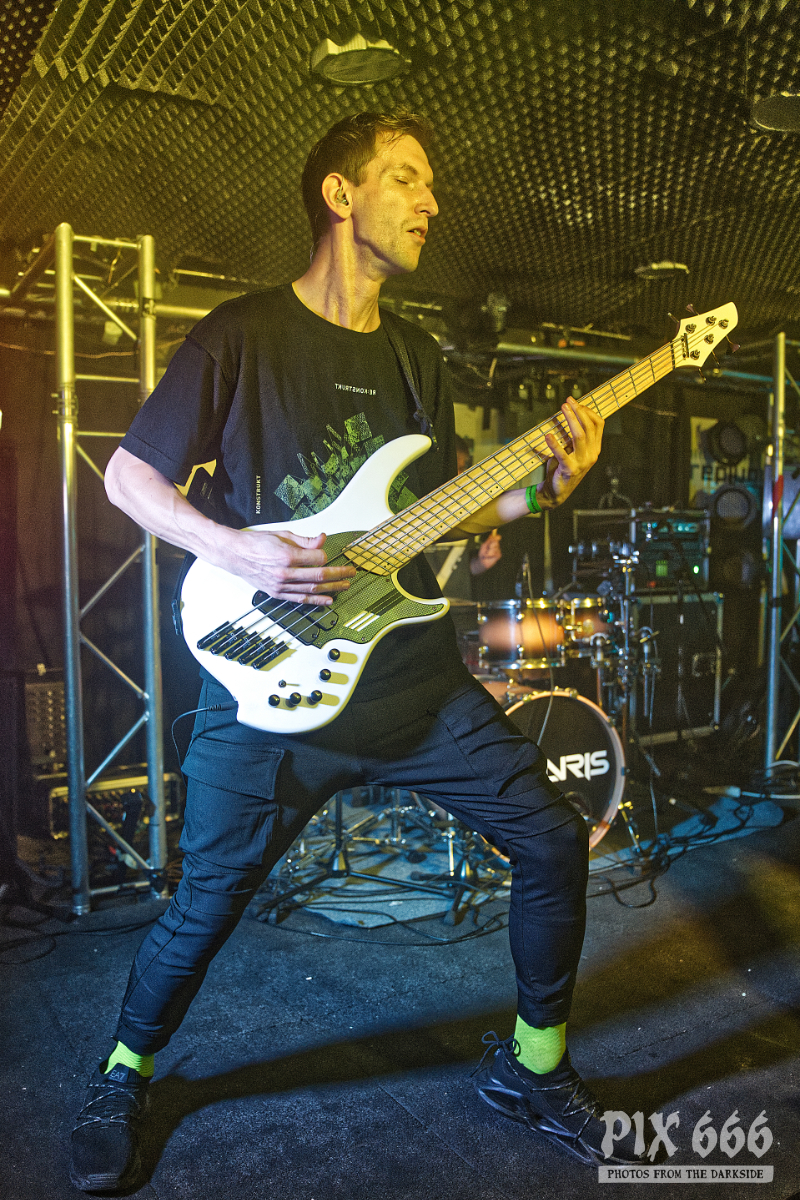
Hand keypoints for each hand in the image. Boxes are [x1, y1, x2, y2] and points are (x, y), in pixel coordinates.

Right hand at [224, 529, 355, 604]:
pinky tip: (328, 600)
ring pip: (312, 589)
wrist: (234, 554)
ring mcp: (280, 585)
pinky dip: (316, 600)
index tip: (329, 553)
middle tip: (350, 572)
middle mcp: (284, 573)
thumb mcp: (282, 535)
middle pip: (319, 576)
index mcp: (286, 555)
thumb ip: (305, 540)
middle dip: (339, 574)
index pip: (317, 558)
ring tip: (345, 586)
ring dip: (331, 588)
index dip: (326, 556)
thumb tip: (322, 540)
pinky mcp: (277, 593)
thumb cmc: (256, 543)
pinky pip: (300, 599)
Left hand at [471, 528, 501, 574]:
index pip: (497, 538)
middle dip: (490, 545)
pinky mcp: (499, 555)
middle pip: (496, 542)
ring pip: (495, 548)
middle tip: (487, 548)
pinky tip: (489, 556)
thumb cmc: (483, 553)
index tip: (496, 537)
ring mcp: (498, 550)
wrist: (482, 561)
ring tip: (487, 554)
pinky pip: (495, 553)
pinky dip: (490, 554)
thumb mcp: (484, 545)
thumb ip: (488, 540)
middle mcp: (496, 546)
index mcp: (493, 542)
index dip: (496, 537)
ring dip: (489, 551)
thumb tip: (492, 535)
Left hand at [538, 396, 603, 507]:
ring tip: (562, 409)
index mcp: (595, 449)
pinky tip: (548, 436)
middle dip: (578, 411)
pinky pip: (562, 454)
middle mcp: (591, 455)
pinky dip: (554, 444)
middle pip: (589, 427)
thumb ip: (574, 437)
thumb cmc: (562, 467)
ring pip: (579, 436)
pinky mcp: (569, 469)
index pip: (598, 424)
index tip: (576, 402)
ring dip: (570, 420)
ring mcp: (582, 463)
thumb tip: (569, 413)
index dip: (588, 411)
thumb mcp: (573, 450)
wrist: (556, 492)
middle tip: (568, 401)